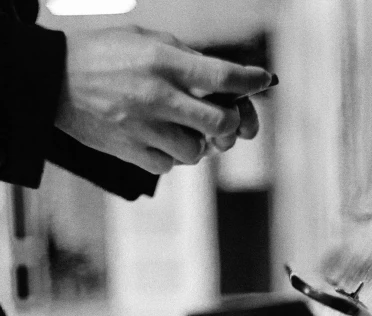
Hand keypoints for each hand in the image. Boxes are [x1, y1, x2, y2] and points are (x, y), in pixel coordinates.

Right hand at [55, 26, 272, 173]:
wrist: (53, 81)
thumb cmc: (104, 55)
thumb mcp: (146, 41)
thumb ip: (186, 59)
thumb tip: (225, 81)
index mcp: (163, 62)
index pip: (222, 77)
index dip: (251, 80)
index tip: (264, 80)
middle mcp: (157, 97)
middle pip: (220, 123)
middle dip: (232, 124)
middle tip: (227, 120)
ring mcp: (144, 129)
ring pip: (197, 151)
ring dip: (198, 142)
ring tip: (182, 127)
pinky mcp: (131, 152)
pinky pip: (169, 165)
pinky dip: (171, 155)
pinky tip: (159, 138)